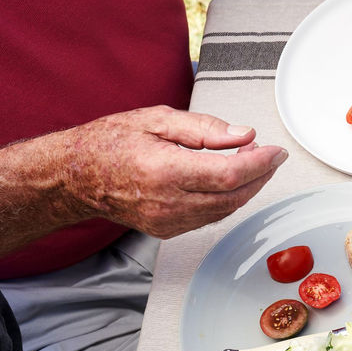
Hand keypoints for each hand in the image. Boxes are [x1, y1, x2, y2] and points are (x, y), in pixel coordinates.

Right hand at [68, 106, 286, 237]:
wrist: (76, 176)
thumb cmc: (110, 143)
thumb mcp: (157, 119)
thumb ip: (205, 129)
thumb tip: (244, 136)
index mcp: (164, 171)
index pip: (229, 174)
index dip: (260, 163)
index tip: (276, 152)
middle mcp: (168, 202)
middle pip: (233, 195)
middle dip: (259, 175)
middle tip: (269, 156)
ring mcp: (168, 221)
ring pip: (226, 210)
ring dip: (246, 188)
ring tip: (251, 164)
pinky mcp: (169, 231)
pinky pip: (210, 217)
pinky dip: (227, 199)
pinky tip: (229, 181)